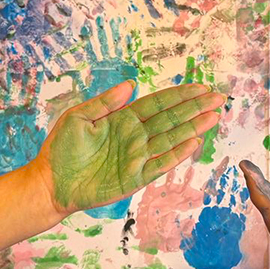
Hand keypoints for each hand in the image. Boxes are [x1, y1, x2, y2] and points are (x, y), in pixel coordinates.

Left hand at [32, 81, 225, 215]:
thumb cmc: (61, 150)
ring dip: (193, 128)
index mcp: (123, 119)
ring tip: (214, 116)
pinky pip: (160, 164)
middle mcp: (135, 137)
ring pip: (171, 140)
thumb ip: (105, 102)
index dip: (180, 95)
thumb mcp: (79, 117)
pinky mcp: (135, 178)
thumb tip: (131, 85)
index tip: (200, 87)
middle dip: (195, 108)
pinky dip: (177, 155)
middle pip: (171, 120)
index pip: (158, 104)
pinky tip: (193, 143)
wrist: (51, 183)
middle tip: (218, 98)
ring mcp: (137, 157)